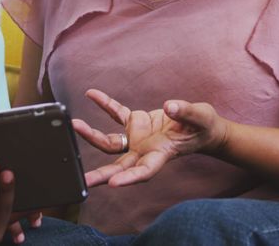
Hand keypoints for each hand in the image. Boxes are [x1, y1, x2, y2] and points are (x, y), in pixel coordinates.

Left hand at [71, 89, 228, 187]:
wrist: (200, 125)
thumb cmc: (203, 126)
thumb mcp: (201, 117)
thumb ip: (186, 112)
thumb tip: (169, 106)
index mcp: (162, 154)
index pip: (144, 171)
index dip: (129, 179)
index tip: (114, 184)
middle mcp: (146, 150)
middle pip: (120, 166)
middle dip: (101, 174)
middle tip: (82, 181)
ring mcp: (139, 138)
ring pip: (111, 143)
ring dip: (92, 136)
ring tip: (75, 126)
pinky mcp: (136, 123)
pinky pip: (116, 115)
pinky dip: (104, 105)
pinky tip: (92, 94)